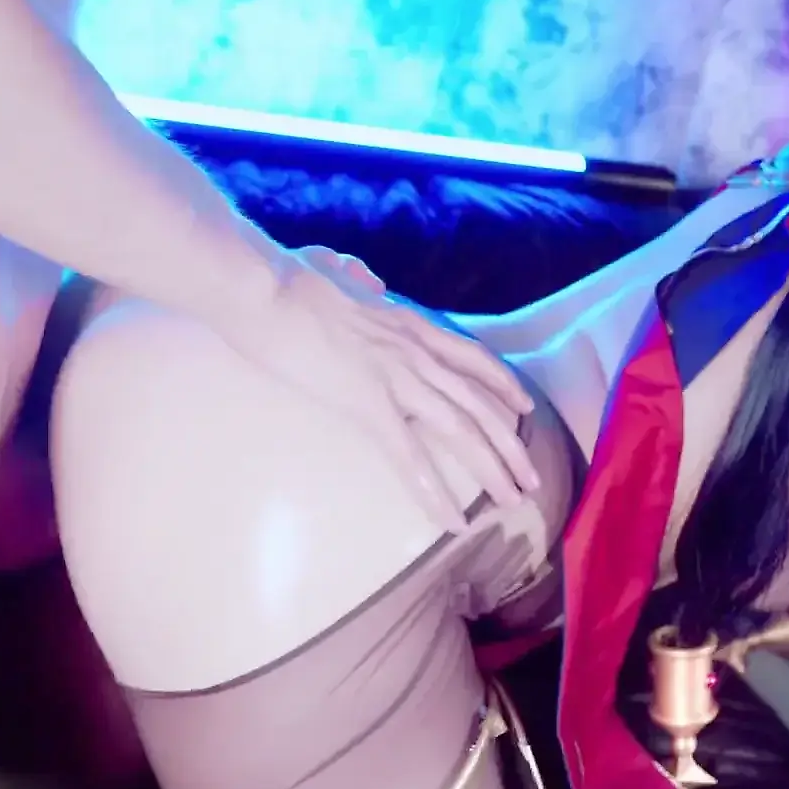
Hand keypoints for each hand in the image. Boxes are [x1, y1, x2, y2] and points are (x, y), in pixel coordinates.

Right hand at [221, 246, 540, 534]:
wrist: (258, 285)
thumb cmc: (280, 276)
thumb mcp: (330, 267)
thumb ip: (355, 275)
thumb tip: (367, 279)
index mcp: (406, 320)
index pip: (471, 355)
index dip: (502, 384)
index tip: (525, 408)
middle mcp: (414, 349)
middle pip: (480, 402)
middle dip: (511, 444)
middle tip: (531, 478)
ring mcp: (395, 376)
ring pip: (462, 430)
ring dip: (493, 469)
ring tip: (513, 500)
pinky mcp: (367, 403)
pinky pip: (411, 458)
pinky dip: (436, 493)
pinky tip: (454, 521)